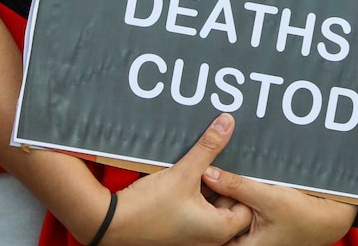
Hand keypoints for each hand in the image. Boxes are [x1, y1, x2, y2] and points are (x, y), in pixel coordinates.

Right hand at [99, 113, 252, 245]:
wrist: (110, 224)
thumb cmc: (147, 208)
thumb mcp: (183, 172)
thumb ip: (208, 147)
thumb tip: (228, 123)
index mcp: (219, 229)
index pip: (248, 205)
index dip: (244, 184)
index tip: (236, 163)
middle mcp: (210, 238)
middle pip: (232, 205)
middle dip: (227, 183)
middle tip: (221, 162)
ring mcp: (195, 237)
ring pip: (214, 206)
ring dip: (211, 188)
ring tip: (204, 167)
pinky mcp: (182, 231)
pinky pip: (199, 210)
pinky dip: (198, 194)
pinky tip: (190, 177)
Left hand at [202, 166, 356, 245]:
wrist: (330, 216)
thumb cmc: (304, 216)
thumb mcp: (269, 198)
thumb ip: (238, 186)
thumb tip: (209, 172)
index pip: (210, 224)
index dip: (205, 201)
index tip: (201, 179)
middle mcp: (244, 241)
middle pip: (217, 215)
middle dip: (215, 195)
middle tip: (209, 172)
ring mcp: (249, 230)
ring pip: (228, 207)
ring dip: (227, 190)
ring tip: (223, 172)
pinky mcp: (255, 217)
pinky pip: (240, 202)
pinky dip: (238, 190)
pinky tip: (238, 176)